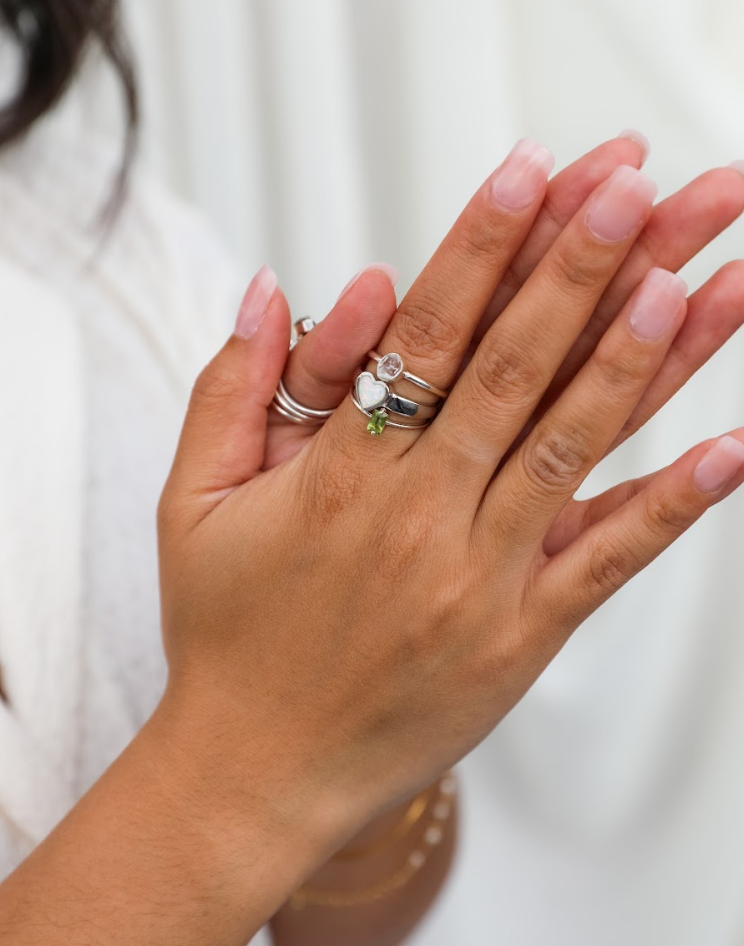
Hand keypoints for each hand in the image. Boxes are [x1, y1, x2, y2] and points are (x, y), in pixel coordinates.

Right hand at [157, 137, 743, 880]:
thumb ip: (229, 388)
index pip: (424, 335)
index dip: (484, 246)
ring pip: (570, 448)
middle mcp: (417, 518)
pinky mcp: (519, 640)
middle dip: (580, 269)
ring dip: (637, 363)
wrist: (256, 773)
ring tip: (692, 281)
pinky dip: (672, 505)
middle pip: (512, 369)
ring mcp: (478, 580)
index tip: (537, 171)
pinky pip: (605, 562)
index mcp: (336, 475)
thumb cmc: (224, 636)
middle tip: (640, 188)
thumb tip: (269, 287)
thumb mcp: (191, 503)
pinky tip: (731, 449)